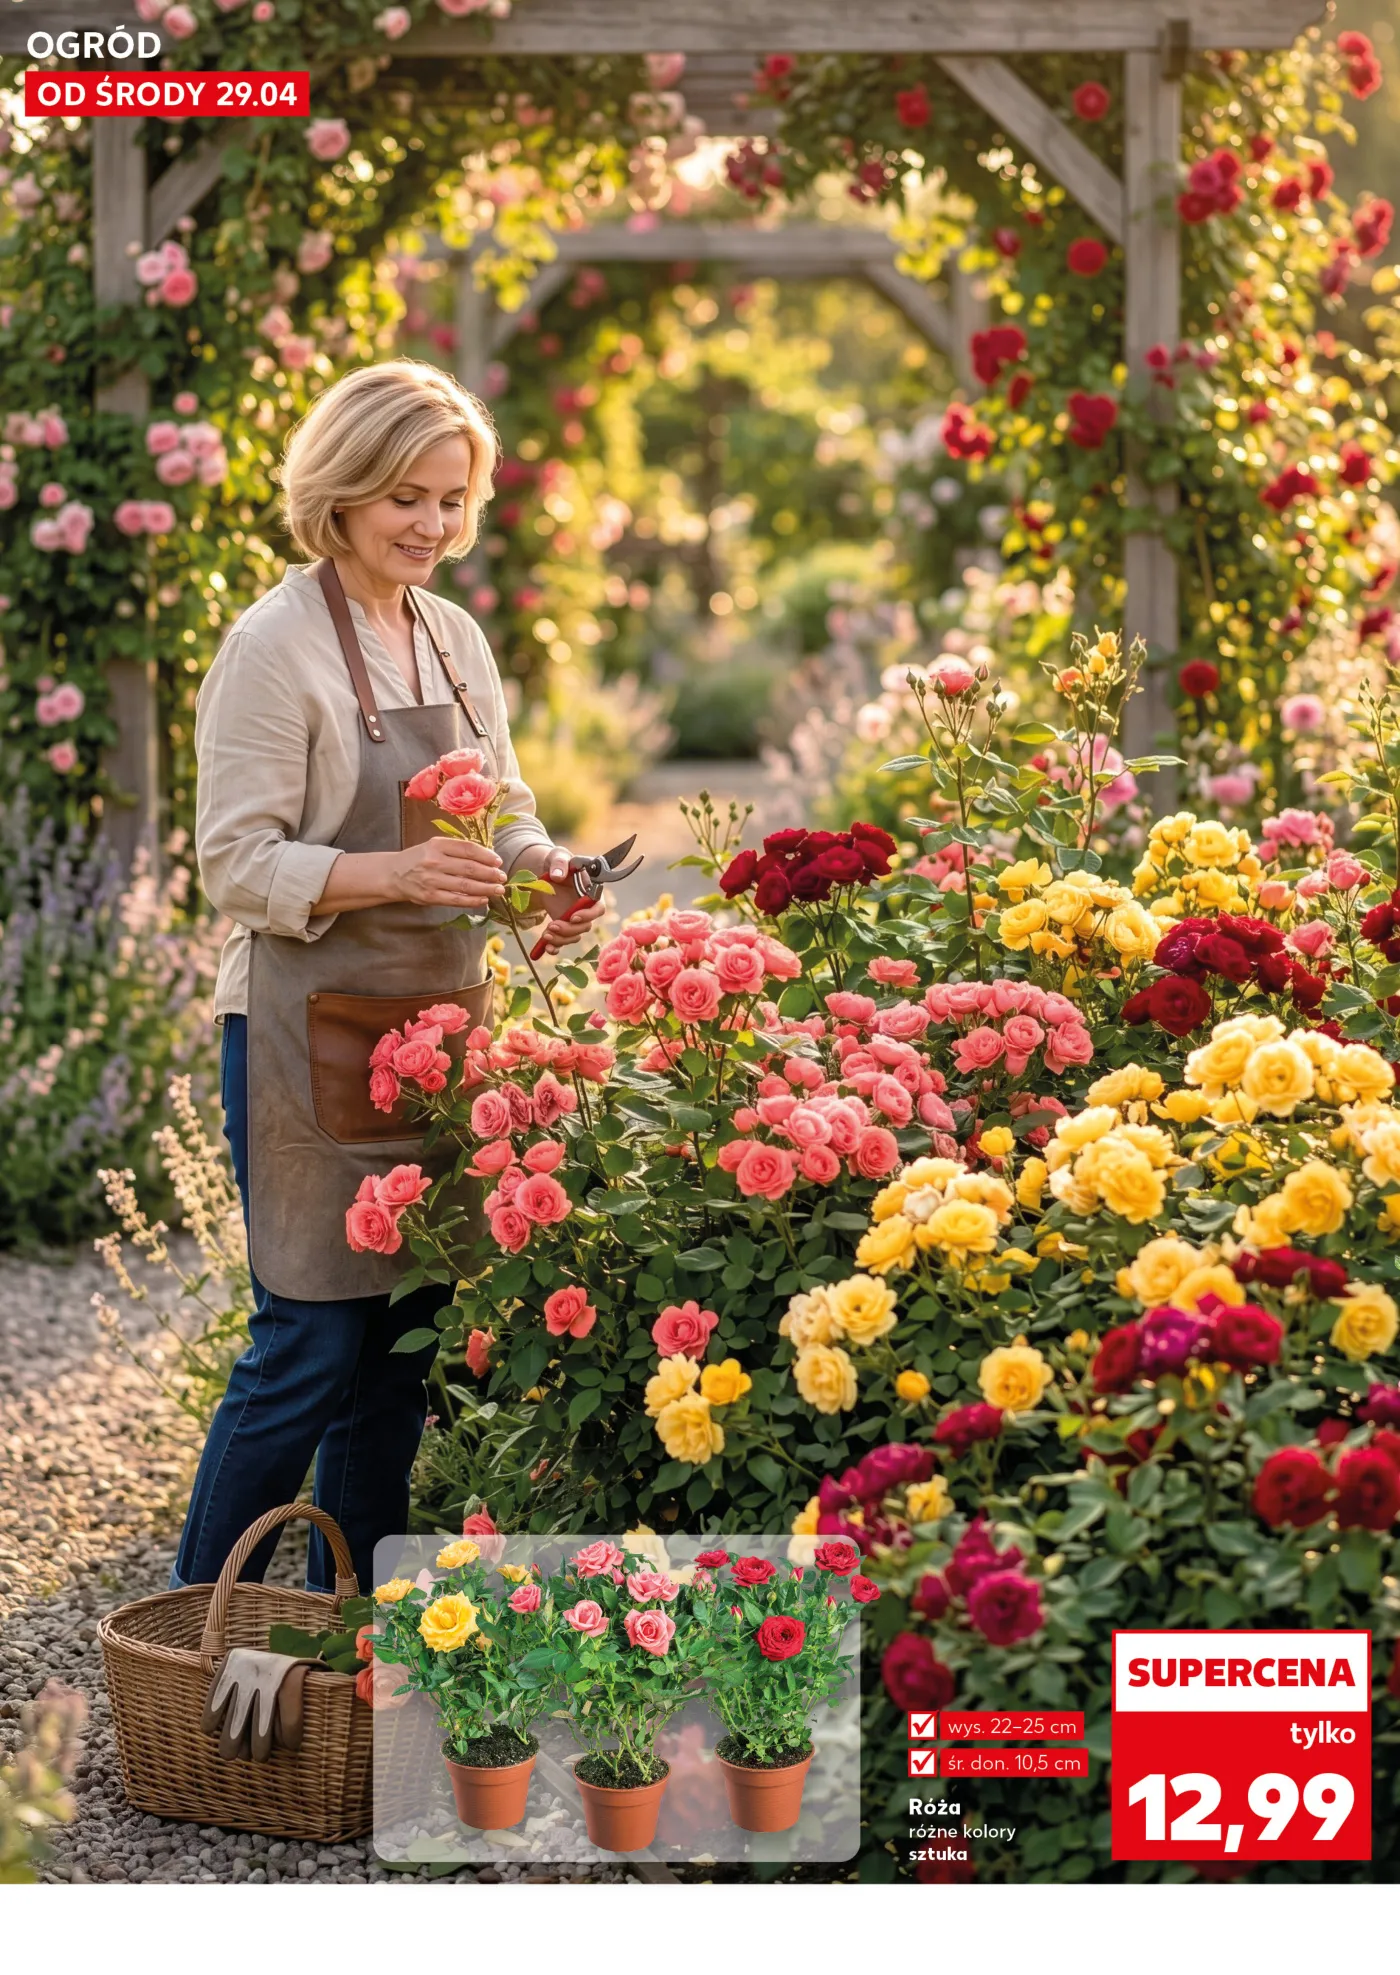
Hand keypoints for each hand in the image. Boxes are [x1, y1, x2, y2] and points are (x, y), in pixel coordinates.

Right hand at [391, 836, 505, 908]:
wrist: (393, 874)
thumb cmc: (419, 859)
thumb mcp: (434, 846)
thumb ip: (456, 849)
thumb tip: (487, 857)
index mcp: (436, 845)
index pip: (467, 849)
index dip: (486, 855)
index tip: (498, 861)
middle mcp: (434, 861)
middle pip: (469, 868)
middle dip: (490, 873)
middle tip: (502, 877)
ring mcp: (432, 880)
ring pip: (465, 885)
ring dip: (485, 888)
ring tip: (498, 889)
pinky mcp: (430, 897)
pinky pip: (456, 900)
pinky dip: (472, 901)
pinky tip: (483, 899)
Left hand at [536, 845, 608, 952]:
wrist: (546, 873)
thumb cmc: (558, 863)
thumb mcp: (558, 857)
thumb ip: (560, 863)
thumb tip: (557, 876)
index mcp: (590, 892)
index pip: (598, 909)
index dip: (588, 915)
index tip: (573, 916)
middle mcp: (585, 909)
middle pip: (585, 926)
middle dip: (569, 930)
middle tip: (552, 926)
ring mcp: (574, 919)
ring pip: (574, 936)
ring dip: (561, 939)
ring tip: (545, 934)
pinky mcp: (563, 926)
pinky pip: (563, 941)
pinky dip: (556, 947)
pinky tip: (546, 948)